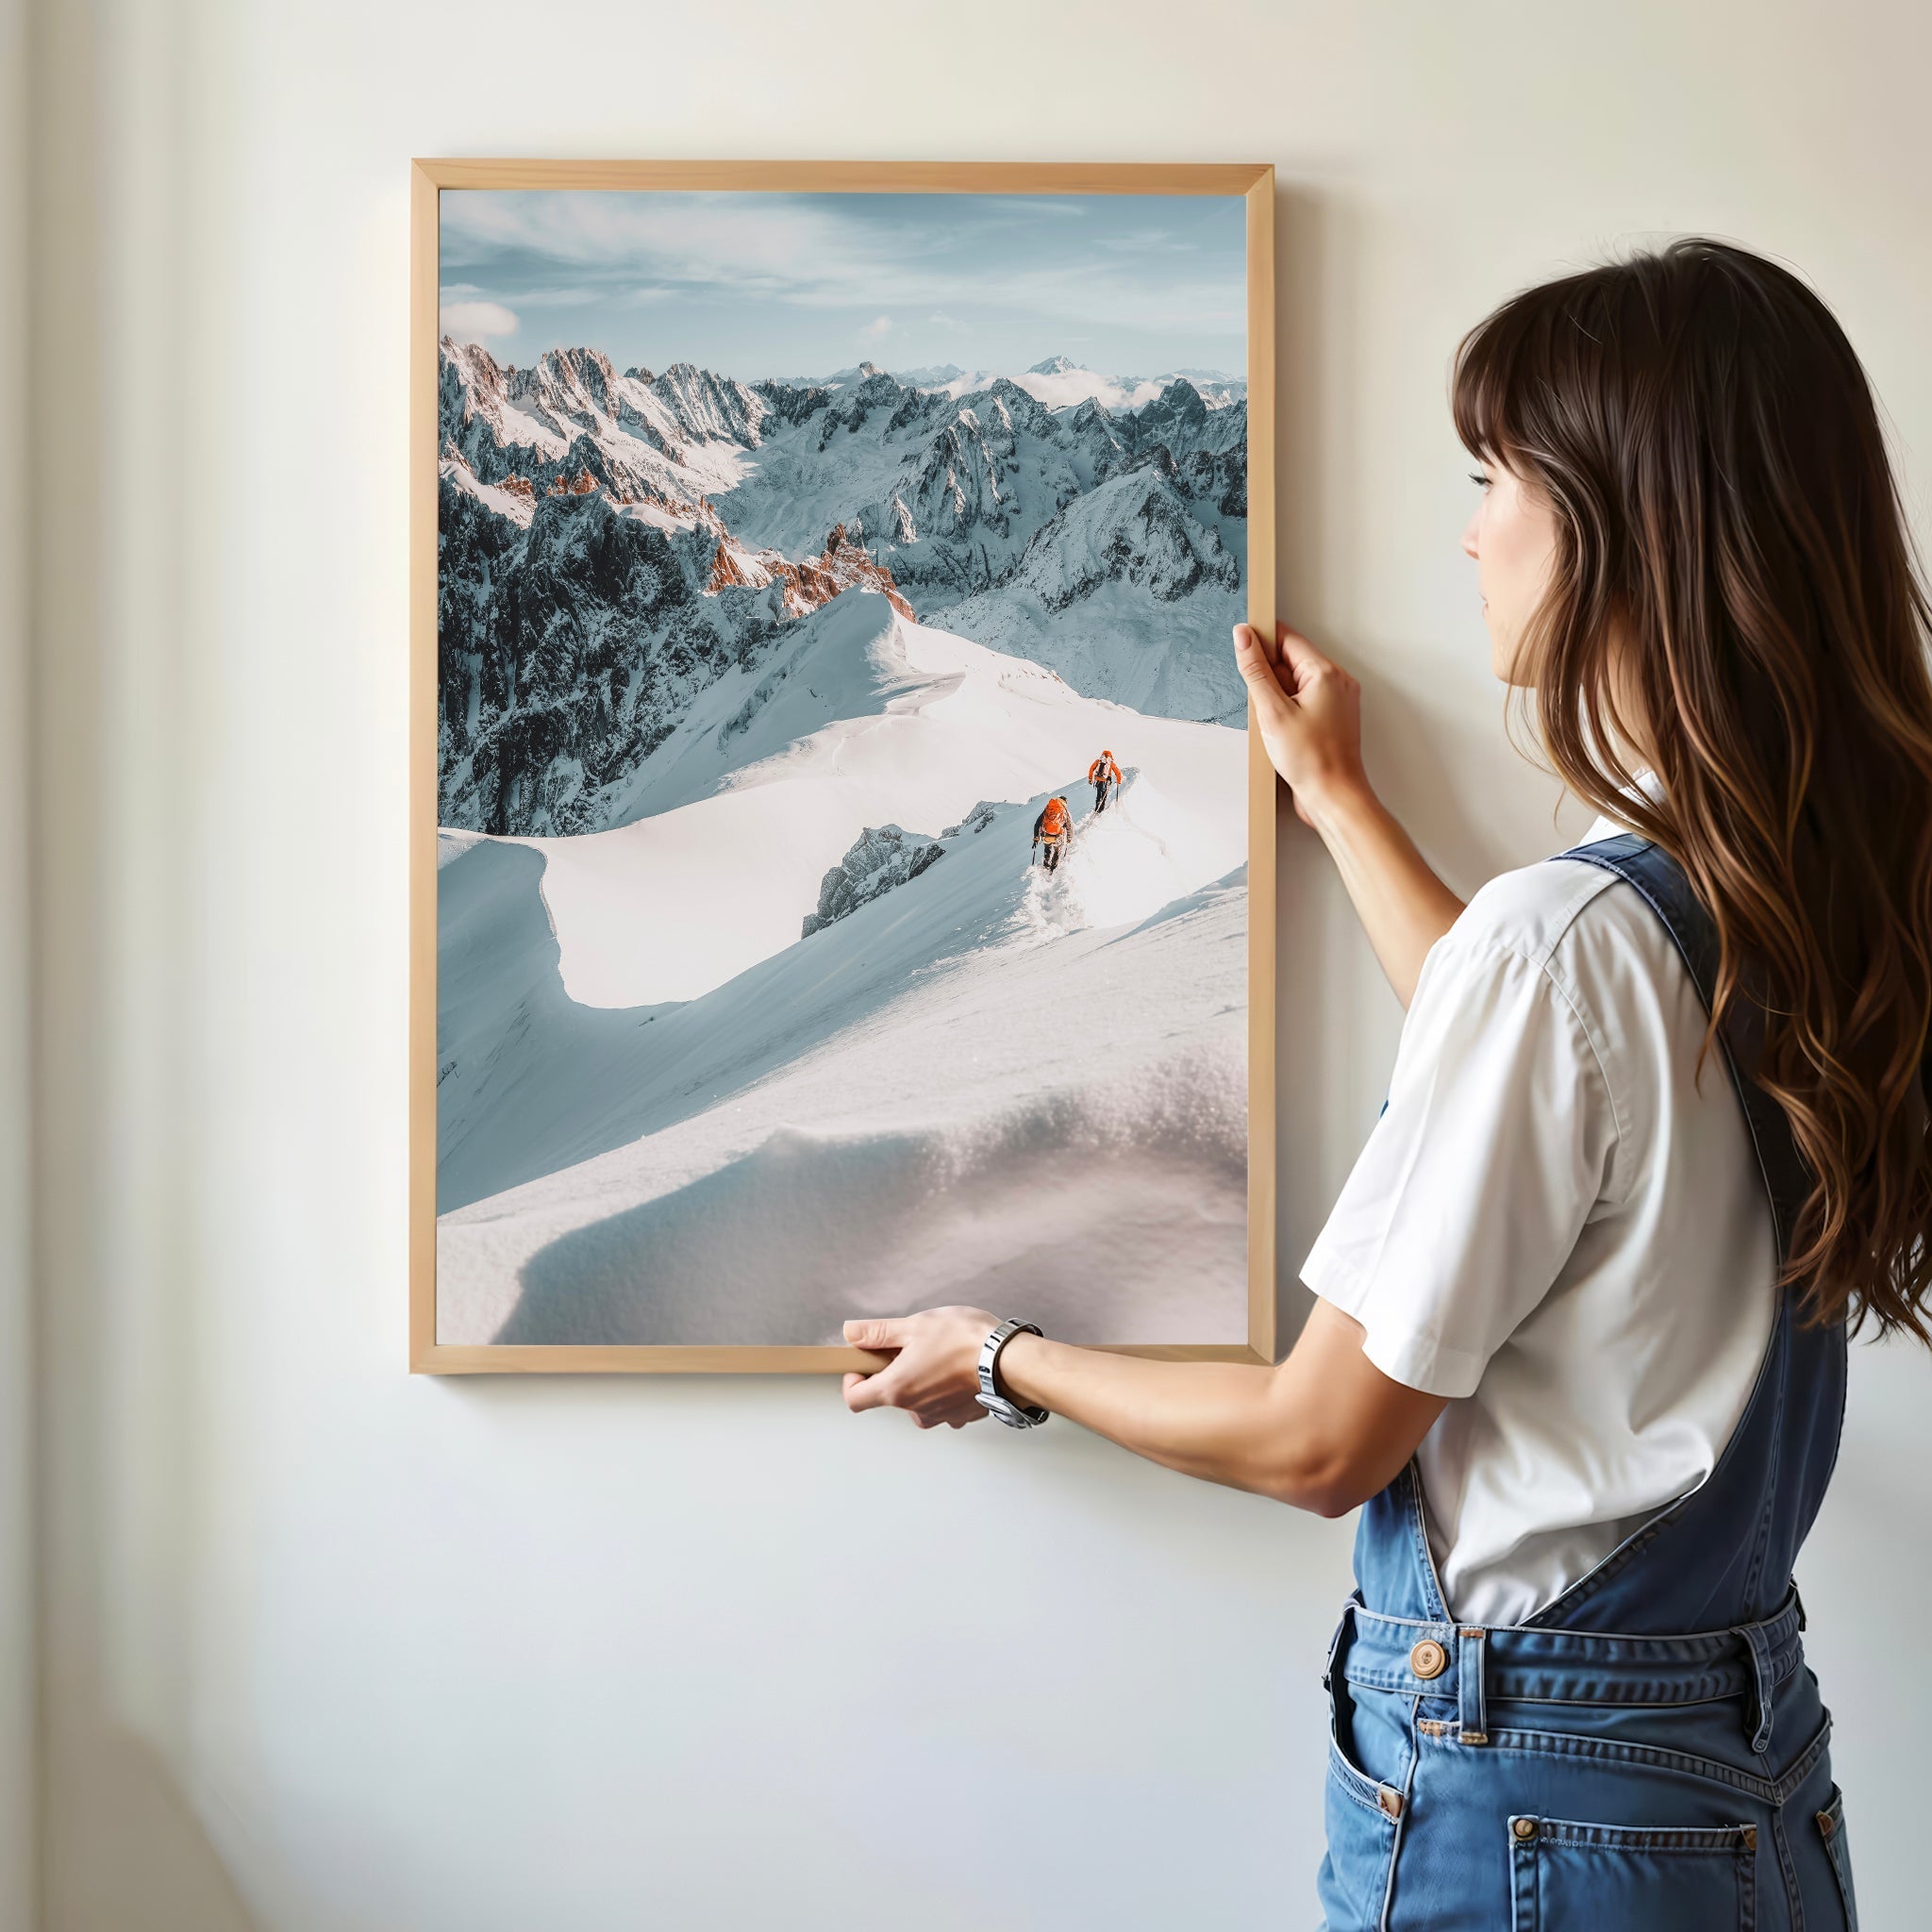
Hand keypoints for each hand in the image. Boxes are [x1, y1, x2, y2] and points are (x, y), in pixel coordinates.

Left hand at [841, 1306, 1000, 1428]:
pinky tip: (959, 1368)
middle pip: (889, 1397)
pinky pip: (944, 1404)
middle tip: (911, 1347)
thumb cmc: (964, 1341)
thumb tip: (851, 1333)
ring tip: (939, 1355)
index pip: (855, 1399)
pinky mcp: (963, 1415)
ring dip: (921, 1382)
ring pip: (918, 1401)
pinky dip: (945, 1389)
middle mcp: (915, 1410)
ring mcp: (941, 1416)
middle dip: (893, 1373)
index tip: (862, 1364)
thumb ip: (878, 1333)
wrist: (1010, 1361)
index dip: (852, 1381)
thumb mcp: (914, 1326)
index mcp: (896, 1389)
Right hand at [1232, 621, 1370, 828]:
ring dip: (1276, 697)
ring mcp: (1336, 700)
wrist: (1333, 797)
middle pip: (1291, 661)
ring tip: (1276, 725)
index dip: (1262, 642)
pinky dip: (1287, 711)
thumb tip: (1243, 636)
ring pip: (1295, 683)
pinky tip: (1282, 733)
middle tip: (1263, 707)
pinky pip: (1303, 701)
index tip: (1242, 649)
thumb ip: (1255, 670)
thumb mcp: (1272, 711)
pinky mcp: (1332, 718)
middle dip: (1268, 678)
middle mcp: (1337, 681)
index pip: (1287, 639)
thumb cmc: (1311, 760)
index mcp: (1325, 673)